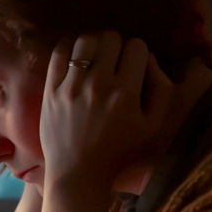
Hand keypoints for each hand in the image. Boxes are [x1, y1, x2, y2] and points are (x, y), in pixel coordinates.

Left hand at [38, 31, 174, 211]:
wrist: (79, 174)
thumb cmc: (120, 152)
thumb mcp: (153, 126)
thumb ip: (161, 89)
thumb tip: (149, 58)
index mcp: (126, 93)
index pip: (137, 46)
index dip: (138, 53)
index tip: (134, 66)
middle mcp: (98, 85)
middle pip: (111, 38)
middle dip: (117, 46)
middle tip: (114, 61)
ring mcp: (71, 86)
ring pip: (85, 40)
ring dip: (94, 44)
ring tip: (95, 58)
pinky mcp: (51, 90)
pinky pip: (59, 52)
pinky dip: (70, 47)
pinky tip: (76, 57)